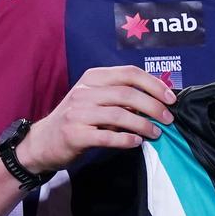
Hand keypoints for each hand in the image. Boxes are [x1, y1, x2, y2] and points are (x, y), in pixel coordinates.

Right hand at [16, 65, 176, 172]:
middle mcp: (85, 91)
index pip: (129, 73)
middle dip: (154, 106)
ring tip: (156, 133)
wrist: (43, 142)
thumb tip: (158, 100)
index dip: (154, 84)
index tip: (171, 98)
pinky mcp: (74, 134)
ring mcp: (77, 112)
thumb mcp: (96, 100)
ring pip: (119, 114)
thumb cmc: (78, 120)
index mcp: (93, 78)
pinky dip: (125, 139)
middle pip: (128, 93)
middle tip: (168, 119)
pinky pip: (106, 136)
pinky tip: (137, 142)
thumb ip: (121, 96)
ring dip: (143, 124)